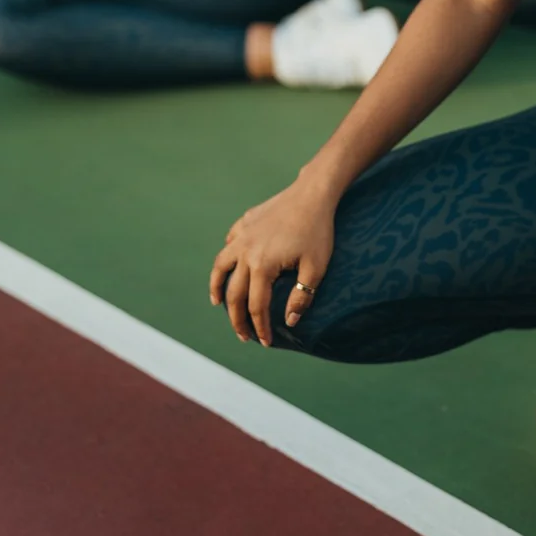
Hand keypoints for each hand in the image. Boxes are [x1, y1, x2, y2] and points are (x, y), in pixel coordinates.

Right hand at [209, 173, 335, 346]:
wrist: (312, 193)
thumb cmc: (317, 231)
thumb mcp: (316, 267)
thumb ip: (301, 297)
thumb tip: (289, 321)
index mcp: (262, 266)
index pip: (256, 306)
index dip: (260, 327)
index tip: (265, 342)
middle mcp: (245, 252)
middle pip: (234, 293)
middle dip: (237, 319)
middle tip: (243, 335)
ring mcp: (242, 235)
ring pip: (221, 266)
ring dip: (217, 287)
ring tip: (218, 303)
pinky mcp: (245, 221)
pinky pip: (230, 243)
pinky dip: (226, 258)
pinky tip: (231, 265)